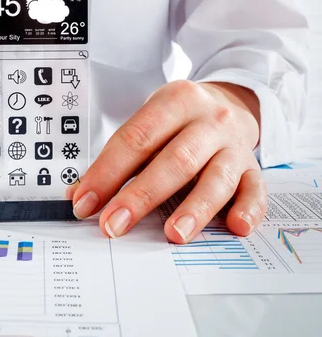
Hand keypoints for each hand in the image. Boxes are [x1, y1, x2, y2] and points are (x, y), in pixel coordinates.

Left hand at [70, 80, 266, 242]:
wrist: (228, 103)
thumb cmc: (178, 119)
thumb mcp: (148, 122)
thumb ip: (118, 156)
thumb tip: (80, 194)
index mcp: (174, 101)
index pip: (136, 138)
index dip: (107, 172)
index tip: (85, 203)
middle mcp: (208, 120)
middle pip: (175, 159)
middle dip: (141, 196)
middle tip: (114, 225)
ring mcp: (234, 145)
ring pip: (217, 178)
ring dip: (194, 209)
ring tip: (173, 235)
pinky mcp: (253, 167)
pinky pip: (256, 190)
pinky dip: (248, 210)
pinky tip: (235, 228)